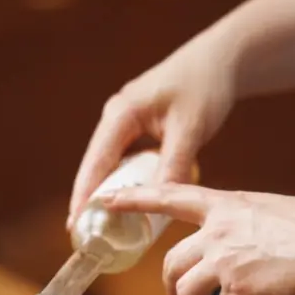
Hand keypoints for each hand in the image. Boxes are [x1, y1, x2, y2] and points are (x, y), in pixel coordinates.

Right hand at [68, 44, 236, 227]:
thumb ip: (174, 164)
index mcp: (121, 114)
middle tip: (86, 235)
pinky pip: (128, 161)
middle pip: (97, 167)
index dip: (84, 196)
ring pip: (112, 165)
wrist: (220, 60)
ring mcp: (127, 123)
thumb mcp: (190, 128)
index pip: (96, 164)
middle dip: (91, 199)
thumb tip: (160, 201)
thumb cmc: (204, 86)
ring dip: (110, 192)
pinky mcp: (140, 128)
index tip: (74, 224)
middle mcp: (117, 118)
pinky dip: (128, 182)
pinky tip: (132, 203)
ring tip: (104, 227)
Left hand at [102, 183, 294, 294]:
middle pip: (170, 265)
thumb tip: (231, 251)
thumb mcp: (271, 211)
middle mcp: (218, 231)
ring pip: (185, 294)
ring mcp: (226, 261)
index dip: (135, 199)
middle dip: (173, 290)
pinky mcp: (239, 291)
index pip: (170, 197)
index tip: (105, 200)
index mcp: (225, 206)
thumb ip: (241, 225)